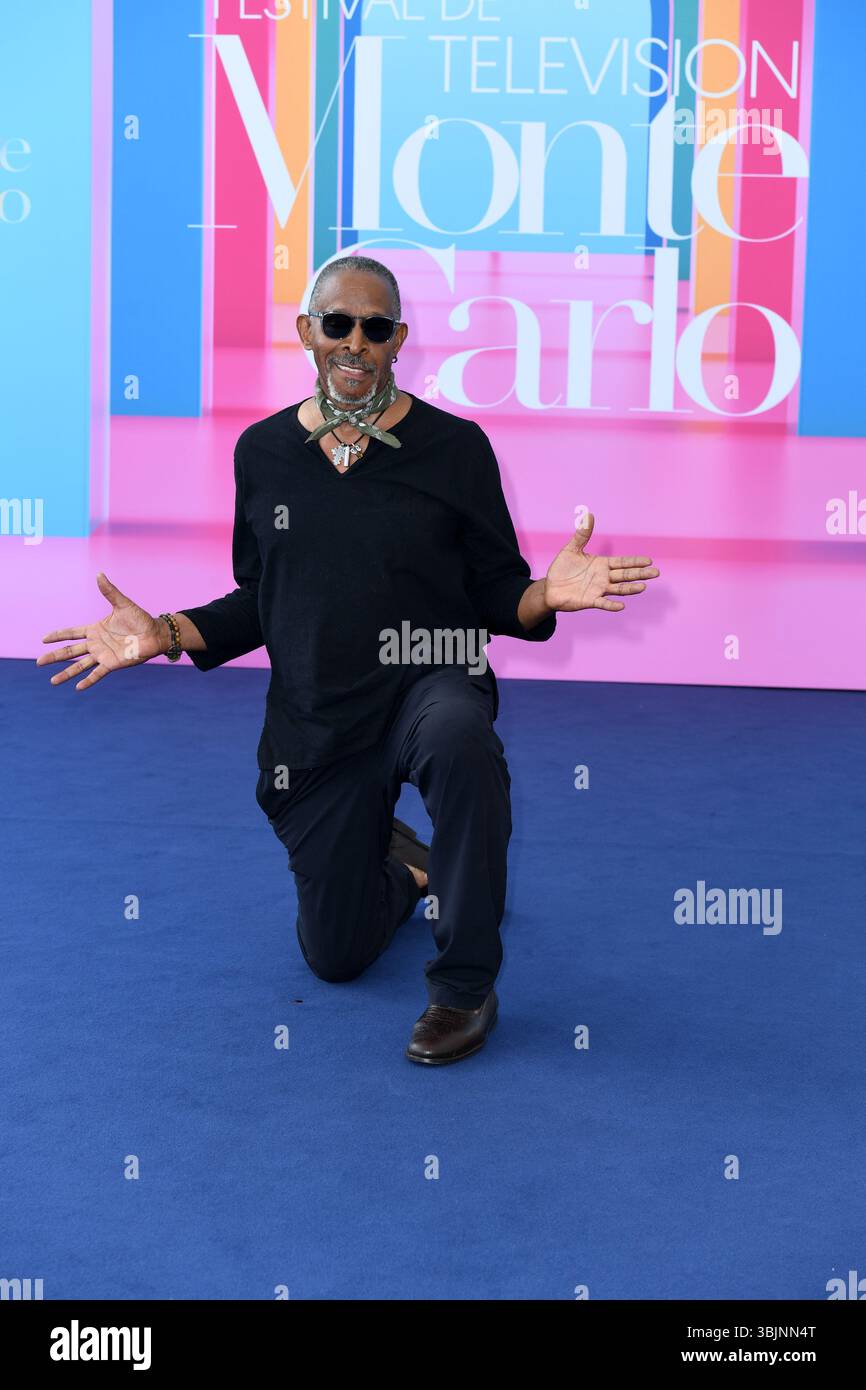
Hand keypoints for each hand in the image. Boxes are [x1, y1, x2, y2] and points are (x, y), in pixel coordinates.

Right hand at [36, 573, 166, 690]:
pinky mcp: (112, 664)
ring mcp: (103, 655)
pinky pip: (98, 673)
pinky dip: (88, 680)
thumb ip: (109, 591)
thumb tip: (99, 574)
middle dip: (54, 657)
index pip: (71, 633)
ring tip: (53, 681)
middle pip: (70, 651)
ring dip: (66, 673)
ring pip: (80, 665)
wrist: (155, 633)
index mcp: (95, 630)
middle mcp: (96, 644)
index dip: (57, 635)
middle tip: (39, 662)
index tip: (43, 639)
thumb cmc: (140, 618)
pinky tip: (77, 687)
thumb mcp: (122, 604)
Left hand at [544, 513, 659, 612]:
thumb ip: (582, 534)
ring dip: (630, 589)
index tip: (649, 560)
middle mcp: (604, 578)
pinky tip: (621, 606)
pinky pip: (603, 603)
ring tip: (643, 587)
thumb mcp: (571, 549)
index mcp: (602, 565)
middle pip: (625, 575)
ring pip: (618, 589)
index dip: (635, 561)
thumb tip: (588, 515)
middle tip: (655, 572)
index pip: (623, 562)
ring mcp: (598, 590)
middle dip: (640, 574)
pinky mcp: (590, 601)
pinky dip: (611, 605)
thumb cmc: (562, 569)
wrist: (550, 587)